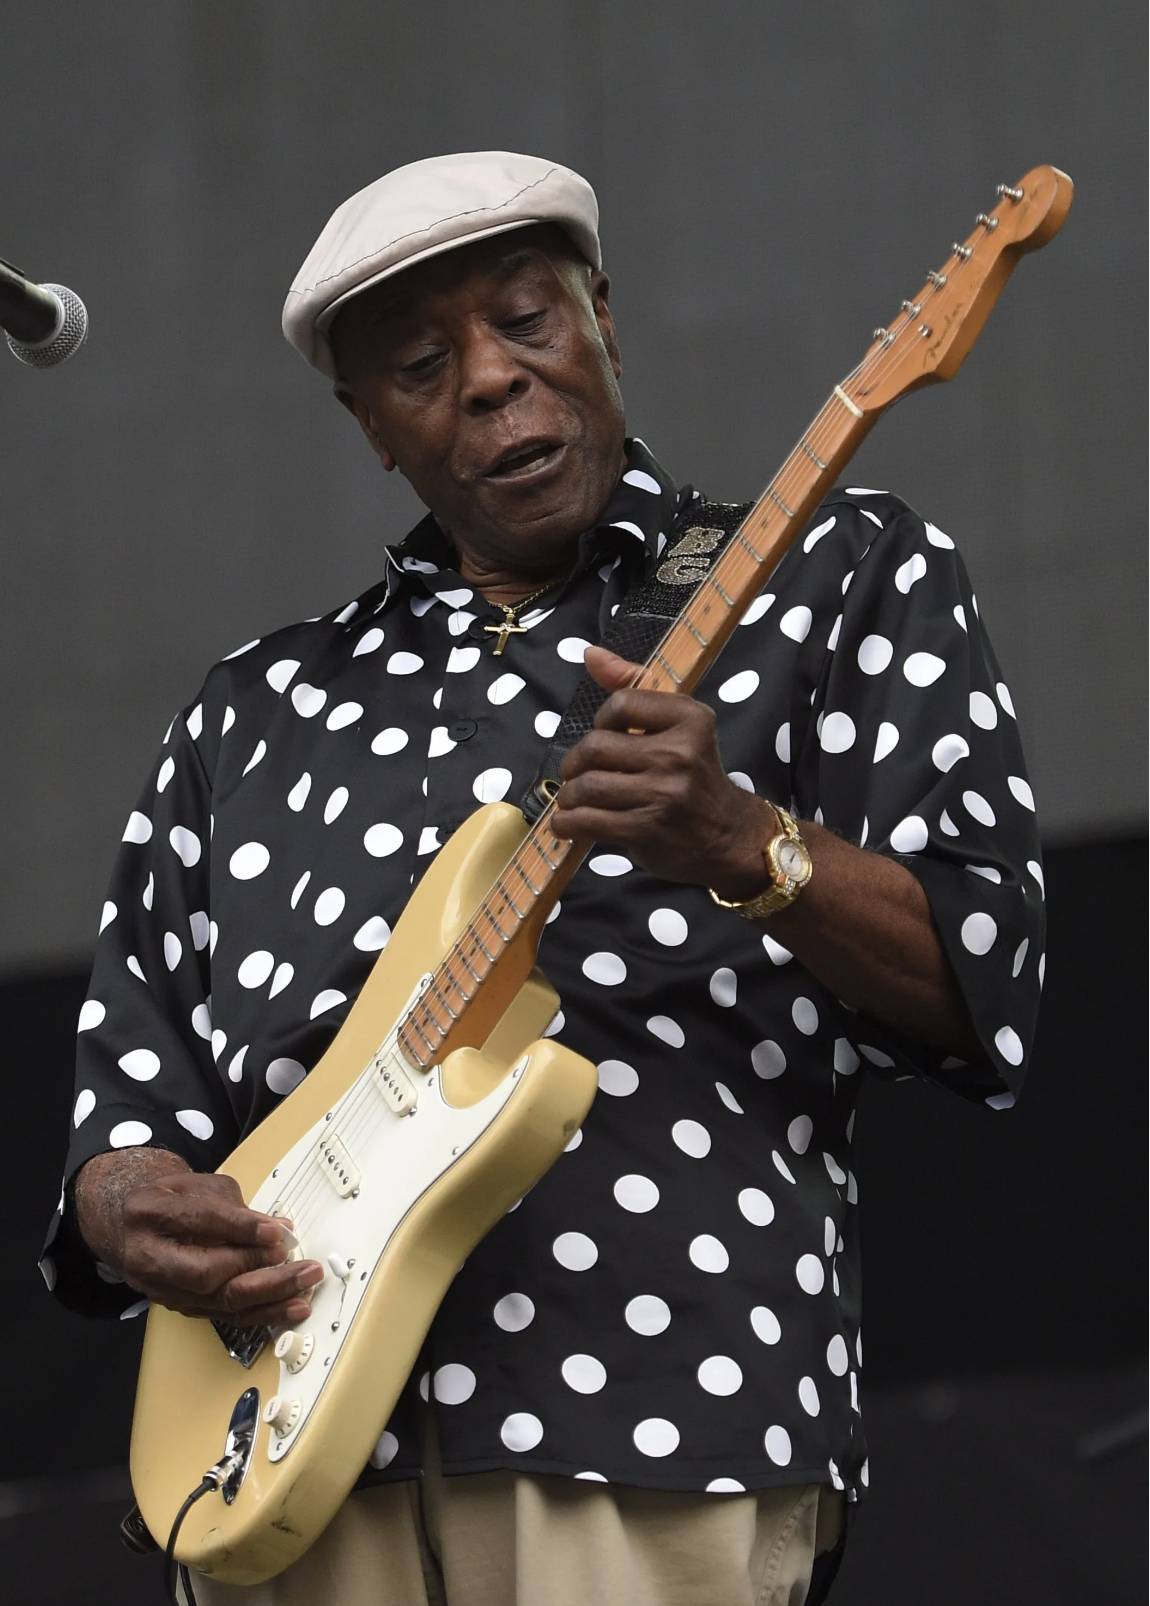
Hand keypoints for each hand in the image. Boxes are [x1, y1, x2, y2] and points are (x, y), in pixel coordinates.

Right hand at [77, 1152, 323, 1325]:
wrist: (133, 1225)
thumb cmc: (172, 1199)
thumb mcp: (198, 1186)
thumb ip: (235, 1206)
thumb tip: (278, 1228)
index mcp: (149, 1212)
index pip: (199, 1222)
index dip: (241, 1228)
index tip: (278, 1231)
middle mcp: (148, 1256)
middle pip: (206, 1272)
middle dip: (257, 1267)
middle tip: (295, 1261)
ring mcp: (162, 1288)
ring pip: (219, 1300)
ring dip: (268, 1296)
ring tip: (304, 1287)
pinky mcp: (180, 1307)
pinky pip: (225, 1315)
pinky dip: (261, 1313)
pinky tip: (290, 1308)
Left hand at [551, 646, 773, 898]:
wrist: (729, 837)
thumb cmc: (695, 776)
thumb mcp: (678, 724)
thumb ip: (635, 684)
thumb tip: (591, 654)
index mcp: (690, 719)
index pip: (621, 704)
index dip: (602, 720)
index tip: (607, 735)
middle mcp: (680, 754)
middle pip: (595, 746)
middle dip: (575, 763)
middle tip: (578, 774)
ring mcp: (664, 794)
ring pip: (587, 786)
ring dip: (570, 796)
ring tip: (574, 800)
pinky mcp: (647, 830)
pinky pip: (587, 821)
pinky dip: (567, 824)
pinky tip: (568, 824)